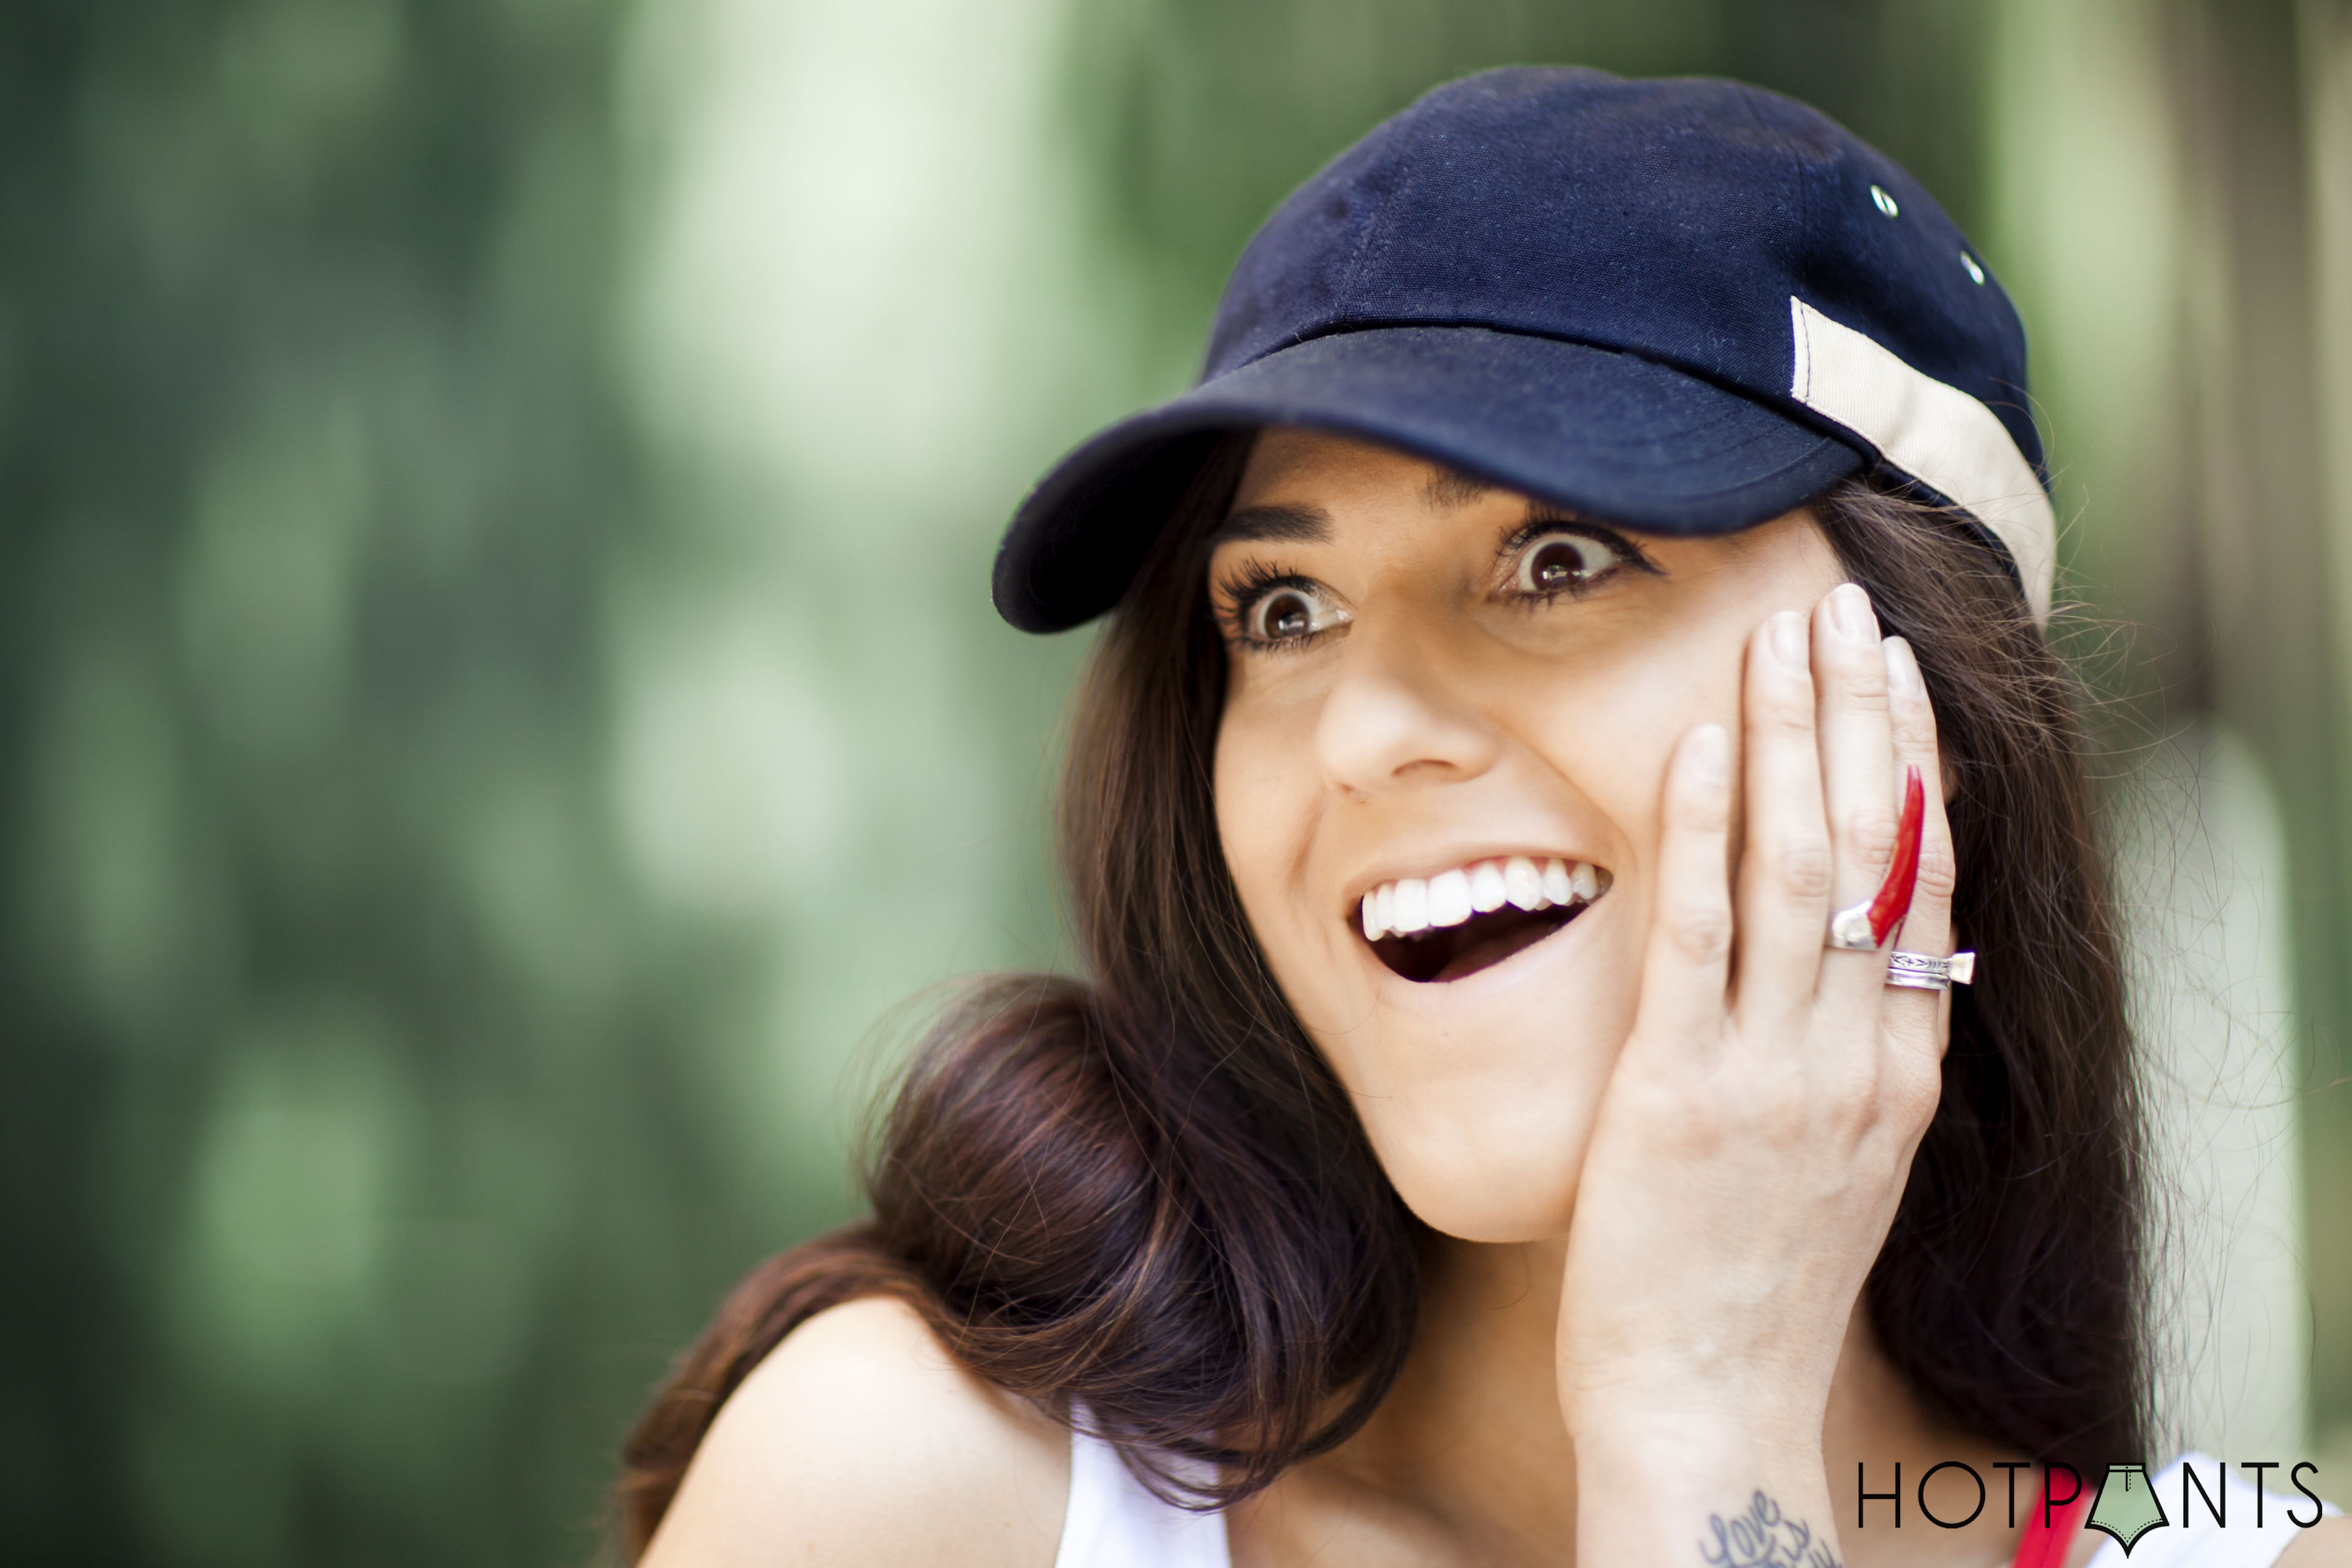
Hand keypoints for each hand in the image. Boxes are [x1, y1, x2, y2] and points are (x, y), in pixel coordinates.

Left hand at [1557, 582, 1954, 1559]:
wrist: (1707, 1404)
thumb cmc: (1755, 1285)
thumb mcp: (1841, 1164)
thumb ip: (1858, 1061)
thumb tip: (1876, 971)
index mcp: (1899, 1071)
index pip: (1927, 885)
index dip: (1914, 767)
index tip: (1896, 674)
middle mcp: (1856, 1058)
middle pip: (1876, 852)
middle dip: (1858, 718)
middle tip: (1841, 609)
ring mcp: (1775, 1073)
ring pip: (1801, 871)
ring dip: (1791, 741)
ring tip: (1783, 636)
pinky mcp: (1681, 1093)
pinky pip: (1698, 937)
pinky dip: (1703, 831)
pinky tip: (1695, 746)